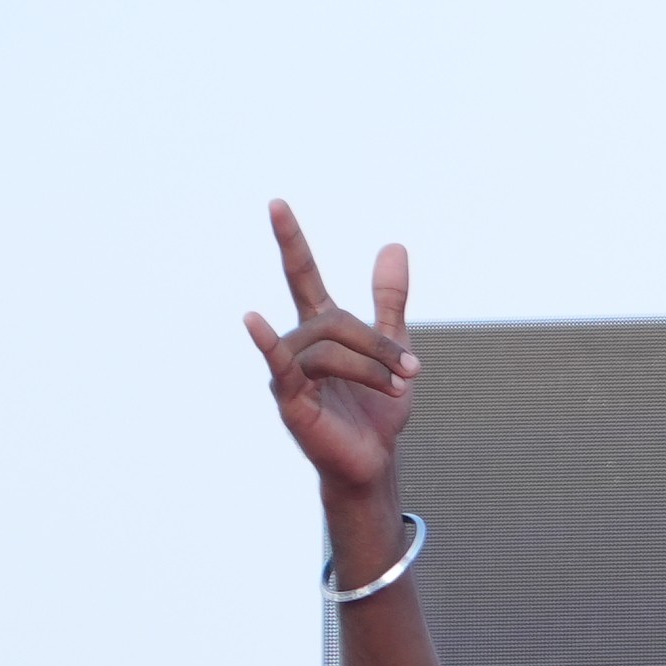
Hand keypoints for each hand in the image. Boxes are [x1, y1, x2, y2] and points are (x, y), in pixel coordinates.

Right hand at [249, 204, 415, 507]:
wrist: (375, 461)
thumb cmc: (375, 409)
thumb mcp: (393, 347)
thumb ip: (389, 299)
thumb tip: (394, 245)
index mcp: (321, 329)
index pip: (302, 275)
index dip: (291, 241)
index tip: (277, 204)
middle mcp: (299, 344)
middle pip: (336, 321)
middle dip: (380, 345)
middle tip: (413, 371)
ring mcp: (289, 370)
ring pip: (329, 348)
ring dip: (372, 368)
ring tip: (399, 389)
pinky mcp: (289, 398)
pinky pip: (281, 365)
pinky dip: (268, 344)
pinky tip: (252, 320)